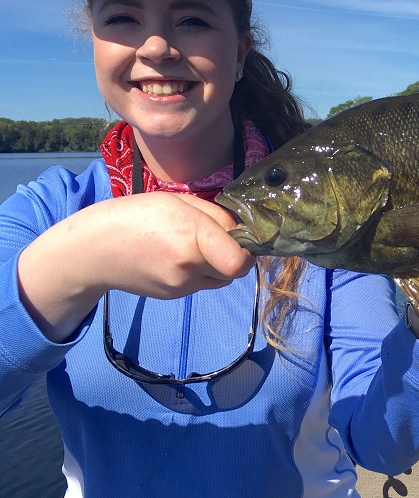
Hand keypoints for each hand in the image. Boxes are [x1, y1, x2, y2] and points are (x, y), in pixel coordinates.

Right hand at [18, 192, 253, 340]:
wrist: (92, 251)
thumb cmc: (135, 215)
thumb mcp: (178, 201)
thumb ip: (216, 215)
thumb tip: (241, 231)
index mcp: (192, 236)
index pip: (240, 261)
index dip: (247, 251)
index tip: (240, 238)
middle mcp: (189, 266)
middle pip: (235, 270)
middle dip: (233, 255)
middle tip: (216, 238)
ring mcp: (181, 286)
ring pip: (219, 279)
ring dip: (216, 265)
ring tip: (191, 246)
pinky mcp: (173, 296)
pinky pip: (200, 284)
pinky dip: (198, 272)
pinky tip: (175, 257)